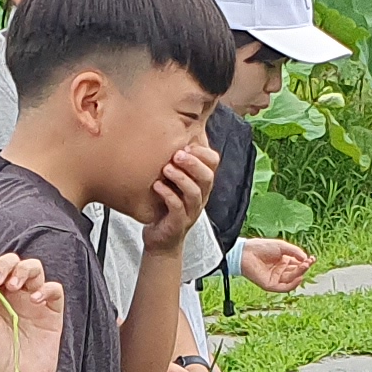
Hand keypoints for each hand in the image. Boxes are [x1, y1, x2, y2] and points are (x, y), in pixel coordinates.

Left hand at [0, 251, 61, 371]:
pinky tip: (33, 299)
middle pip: (16, 265)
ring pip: (36, 271)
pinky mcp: (52, 316)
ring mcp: (35, 306)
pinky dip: (46, 288)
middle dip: (6, 264)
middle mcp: (16, 299)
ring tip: (13, 287)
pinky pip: (55, 291)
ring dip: (23, 271)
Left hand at [136, 139, 214, 256]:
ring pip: (195, 193)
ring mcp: (191, 211)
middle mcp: (200, 196)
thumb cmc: (165, 206)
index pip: (213, 163)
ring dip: (181, 178)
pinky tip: (157, 187)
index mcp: (201, 183)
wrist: (160, 240)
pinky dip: (169, 196)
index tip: (186, 144)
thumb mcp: (172, 180)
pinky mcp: (179, 223)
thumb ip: (175, 162)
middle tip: (176, 154)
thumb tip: (166, 131)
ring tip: (166, 169)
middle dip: (193, 163)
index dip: (203, 152)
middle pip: (207, 177)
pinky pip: (179, 209)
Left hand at [237, 236, 310, 294]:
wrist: (246, 253)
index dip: (306, 262)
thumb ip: (295, 252)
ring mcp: (275, 278)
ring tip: (304, 266)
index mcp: (283, 261)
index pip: (298, 264)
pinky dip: (293, 285)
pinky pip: (284, 288)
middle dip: (304, 267)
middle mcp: (280, 270)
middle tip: (309, 262)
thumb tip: (307, 259)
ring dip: (300, 273)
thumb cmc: (261, 247)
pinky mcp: (270, 285)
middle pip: (296, 272)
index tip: (313, 259)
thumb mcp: (282, 247)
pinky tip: (299, 278)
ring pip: (291, 279)